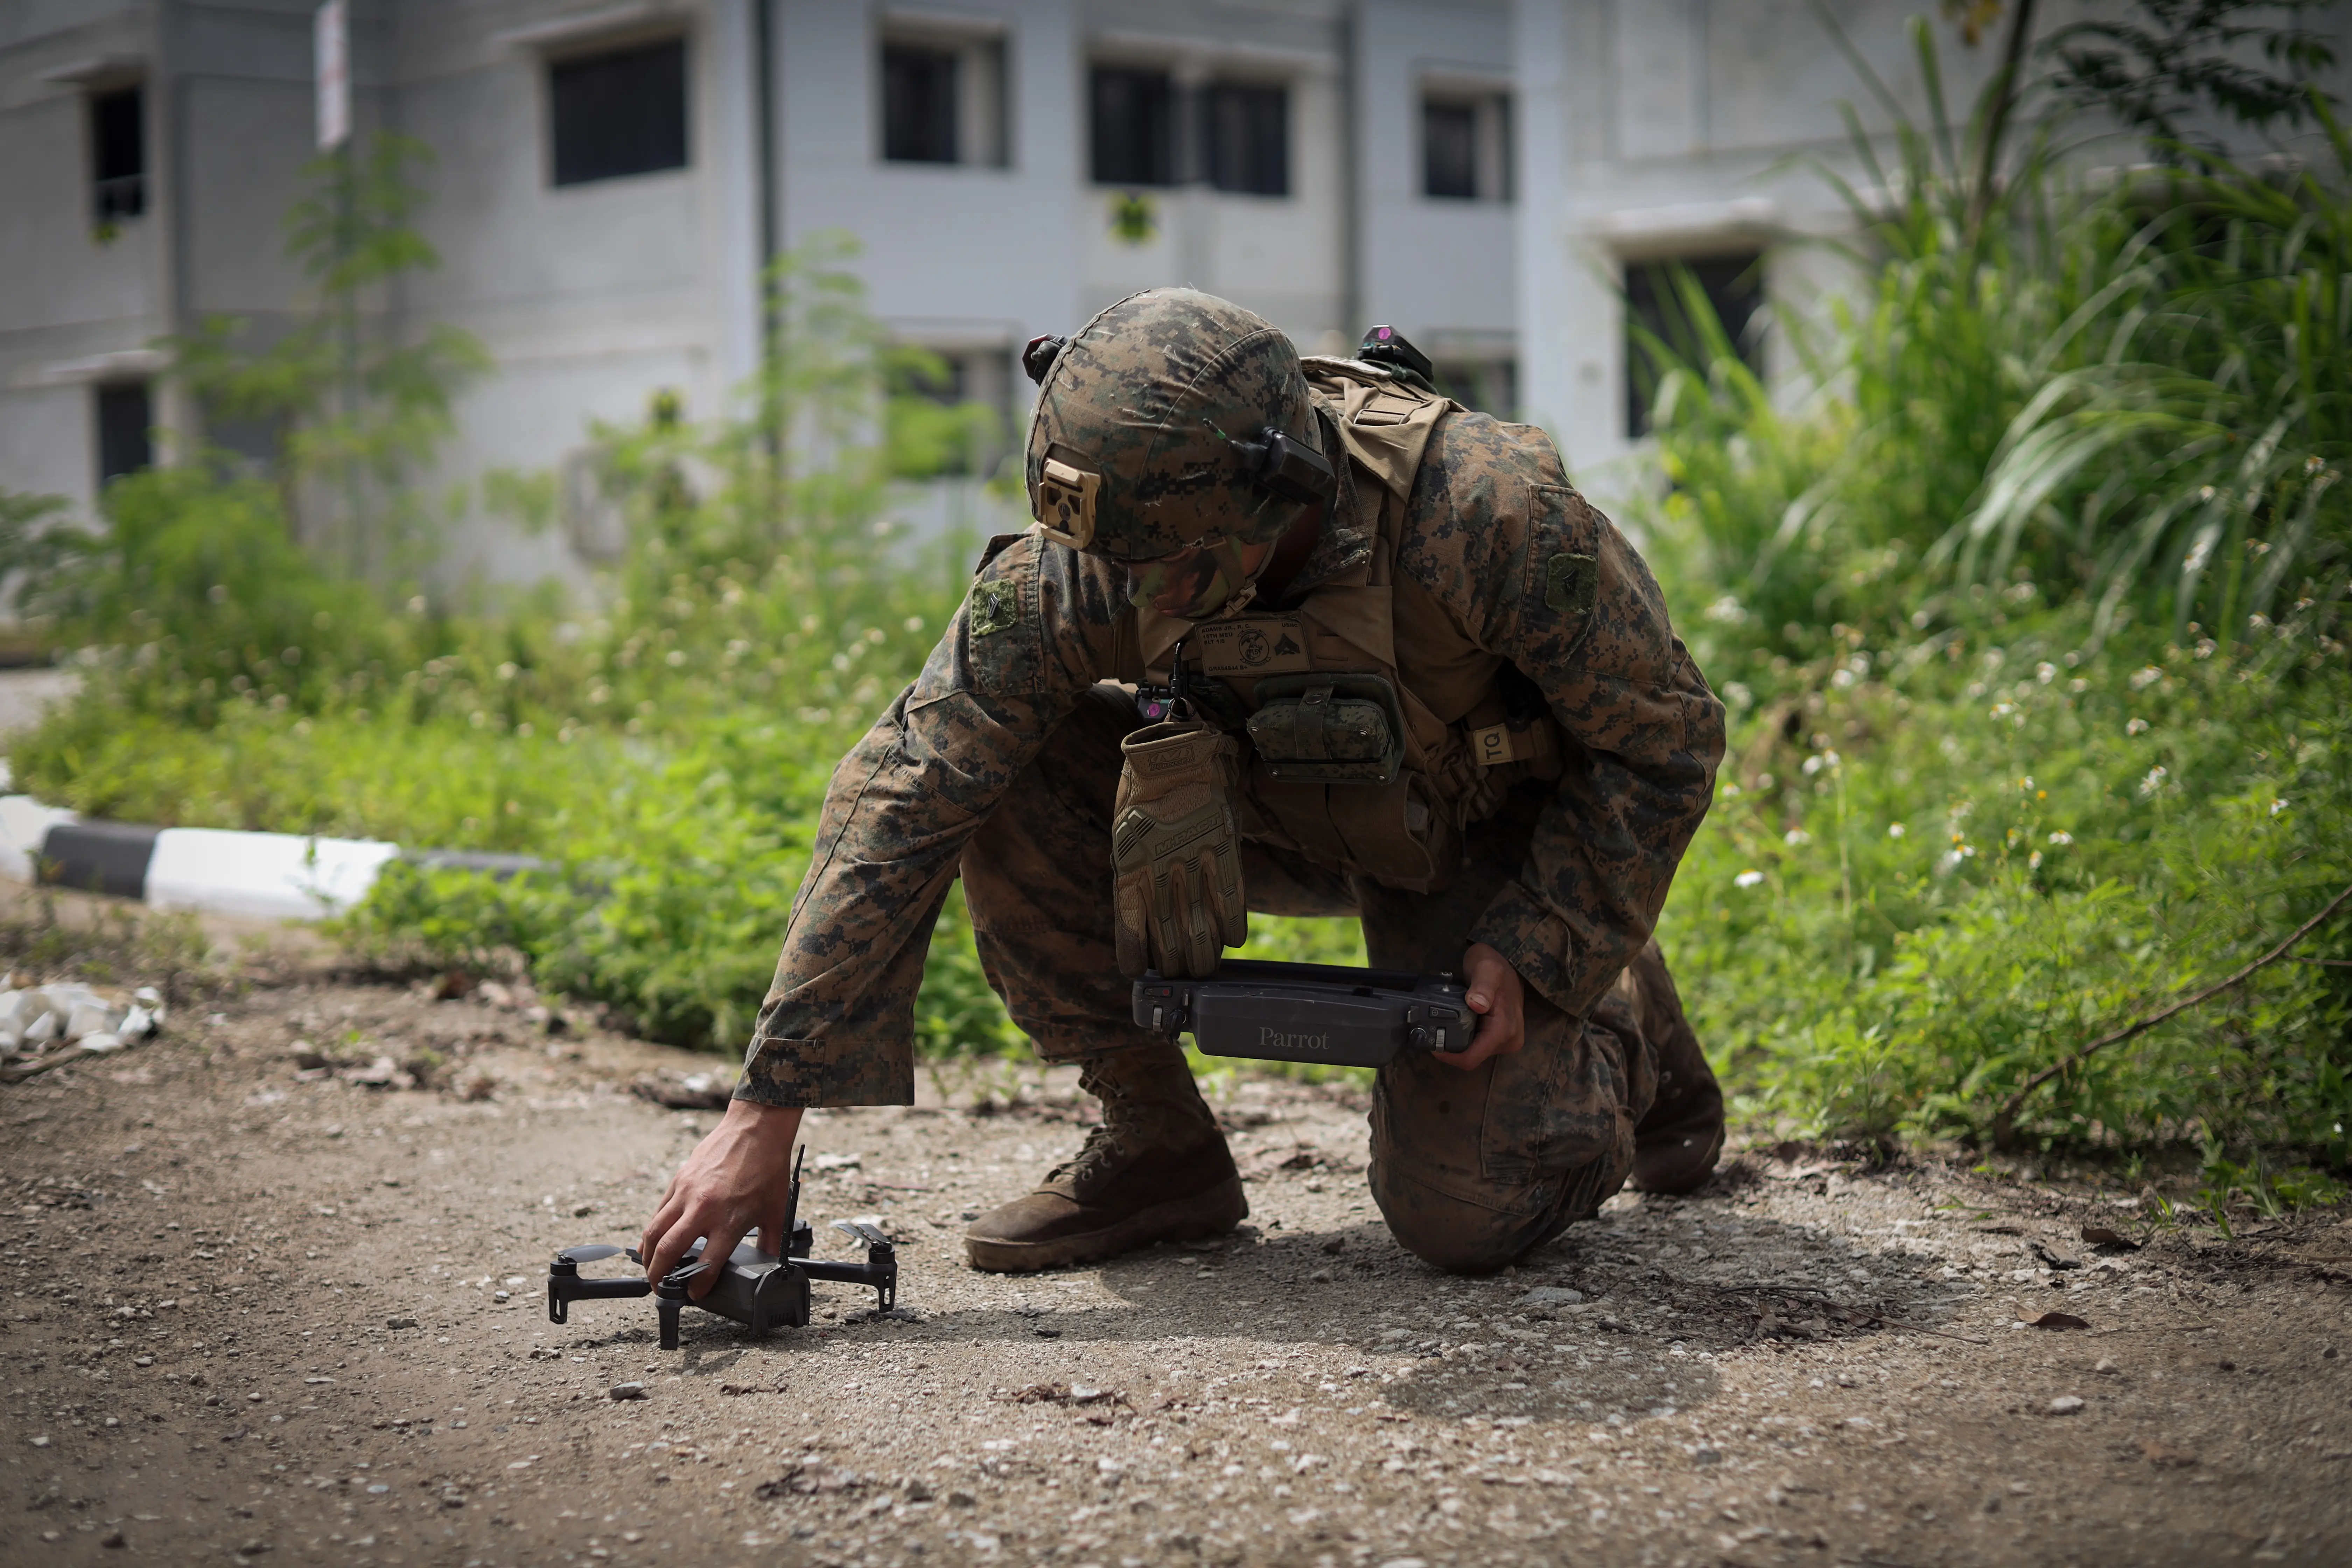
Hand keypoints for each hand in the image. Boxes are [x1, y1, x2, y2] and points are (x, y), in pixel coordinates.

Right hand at [638, 1100, 803, 1299]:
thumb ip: (771, 1242)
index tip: (695, 1295)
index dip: (698, 1287)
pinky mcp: (678, 1181)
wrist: (756, 1130)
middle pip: (669, 1251)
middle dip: (659, 1277)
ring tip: (651, 1270)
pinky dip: (652, 1231)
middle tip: (661, 1289)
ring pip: (655, 1232)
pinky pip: (658, 1212)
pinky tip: (653, 1242)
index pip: (707, 1264)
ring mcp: (687, 1194)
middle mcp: (704, 1209)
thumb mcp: (776, 1212)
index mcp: (729, 1221)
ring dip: (648, 1256)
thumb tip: (770, 1264)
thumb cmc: (768, 1170)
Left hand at [1441, 942, 1525, 1072]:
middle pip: (1471, 1057)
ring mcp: (1506, 1040)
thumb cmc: (1496, 963)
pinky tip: (1455, 1022)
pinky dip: (1464, 1036)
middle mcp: (1509, 1040)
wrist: (1507, 961)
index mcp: (1505, 1030)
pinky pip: (1477, 1045)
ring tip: (1444, 1022)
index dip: (1448, 1056)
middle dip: (1451, 1047)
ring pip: (1472, 1052)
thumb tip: (1477, 1004)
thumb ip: (1482, 986)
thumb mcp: (1487, 968)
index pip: (1471, 1058)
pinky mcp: (1501, 1037)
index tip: (1431, 1043)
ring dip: (1457, 1041)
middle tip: (1434, 1028)